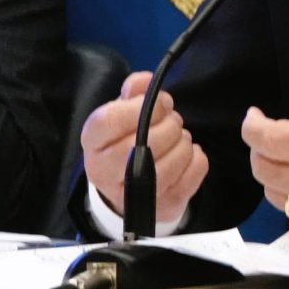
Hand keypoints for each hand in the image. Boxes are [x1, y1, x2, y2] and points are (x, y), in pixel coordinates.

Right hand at [80, 70, 207, 221]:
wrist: (126, 185)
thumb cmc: (125, 138)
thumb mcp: (122, 109)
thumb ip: (134, 90)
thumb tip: (145, 82)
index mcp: (92, 140)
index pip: (112, 121)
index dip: (143, 107)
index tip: (161, 103)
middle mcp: (105, 171)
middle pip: (147, 141)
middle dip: (170, 124)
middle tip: (171, 121)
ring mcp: (133, 194)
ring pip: (175, 158)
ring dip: (184, 142)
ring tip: (176, 139)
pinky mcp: (163, 206)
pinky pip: (195, 171)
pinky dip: (197, 157)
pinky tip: (185, 155)